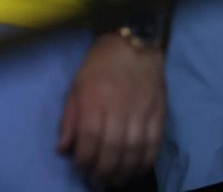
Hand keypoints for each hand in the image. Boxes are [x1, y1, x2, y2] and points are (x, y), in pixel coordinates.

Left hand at [57, 33, 165, 184]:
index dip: (85, 158)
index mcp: (95, 98)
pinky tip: (136, 169)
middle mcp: (119, 106)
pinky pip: (154, 144)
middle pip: (113, 148)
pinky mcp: (160, 114)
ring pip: (135, 150)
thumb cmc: (100, 64)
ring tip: (116, 180)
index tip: (81, 167)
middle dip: (104, 170)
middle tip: (98, 181)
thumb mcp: (77, 85)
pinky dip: (146, 161)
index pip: (90, 136)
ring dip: (125, 171)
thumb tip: (63, 148)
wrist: (136, 44)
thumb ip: (70, 118)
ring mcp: (142, 111)